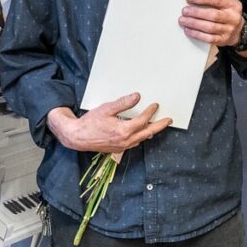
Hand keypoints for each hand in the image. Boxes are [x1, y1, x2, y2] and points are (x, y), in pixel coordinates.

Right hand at [46, 93, 172, 153]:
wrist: (78, 137)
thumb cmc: (90, 123)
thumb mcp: (106, 109)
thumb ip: (123, 103)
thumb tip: (137, 97)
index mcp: (124, 131)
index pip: (143, 120)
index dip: (150, 112)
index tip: (155, 105)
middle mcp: (125, 141)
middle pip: (148, 132)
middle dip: (159, 126)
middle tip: (169, 120)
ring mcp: (122, 147)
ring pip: (141, 139)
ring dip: (150, 132)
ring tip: (157, 125)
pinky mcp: (118, 149)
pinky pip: (134, 143)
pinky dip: (140, 137)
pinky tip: (141, 133)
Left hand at [179, 0, 246, 47]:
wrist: (240, 31)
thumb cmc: (227, 14)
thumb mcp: (226, 4)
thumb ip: (213, 1)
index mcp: (233, 5)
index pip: (216, 0)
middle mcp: (233, 18)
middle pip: (213, 15)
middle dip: (196, 13)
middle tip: (185, 11)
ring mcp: (229, 30)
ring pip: (209, 27)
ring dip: (194, 24)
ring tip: (183, 20)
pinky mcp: (223, 40)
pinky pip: (209, 38)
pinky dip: (197, 34)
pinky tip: (188, 30)